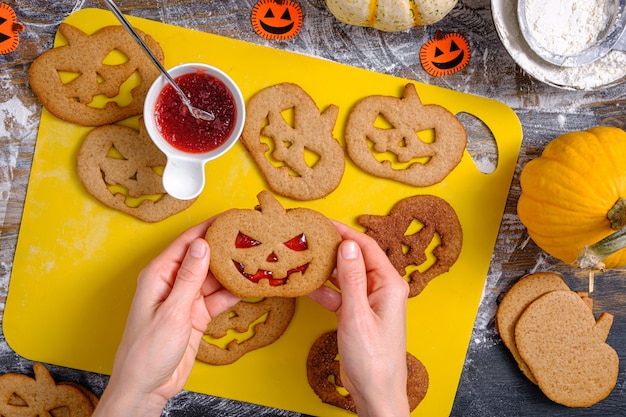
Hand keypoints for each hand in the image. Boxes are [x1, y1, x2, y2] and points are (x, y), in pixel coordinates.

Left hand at [94, 218, 239, 416]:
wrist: (147, 387)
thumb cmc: (147, 350)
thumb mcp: (171, 311)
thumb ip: (189, 278)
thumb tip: (202, 245)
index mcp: (159, 275)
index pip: (188, 242)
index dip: (210, 227)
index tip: (231, 216)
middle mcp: (173, 283)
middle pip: (204, 258)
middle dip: (226, 247)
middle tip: (251, 236)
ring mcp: (186, 299)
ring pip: (214, 278)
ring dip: (233, 271)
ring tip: (257, 258)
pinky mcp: (196, 315)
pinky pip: (218, 298)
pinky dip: (233, 293)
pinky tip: (249, 284)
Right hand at [308, 221, 410, 416]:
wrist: (375, 392)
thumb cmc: (373, 359)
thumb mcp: (357, 315)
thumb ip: (352, 279)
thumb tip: (347, 245)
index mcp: (389, 284)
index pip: (366, 248)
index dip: (345, 233)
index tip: (323, 223)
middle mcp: (381, 289)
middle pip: (355, 259)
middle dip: (332, 249)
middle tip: (308, 238)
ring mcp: (369, 302)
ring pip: (345, 277)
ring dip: (325, 270)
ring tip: (303, 257)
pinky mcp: (357, 314)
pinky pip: (339, 295)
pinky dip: (324, 291)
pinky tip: (305, 285)